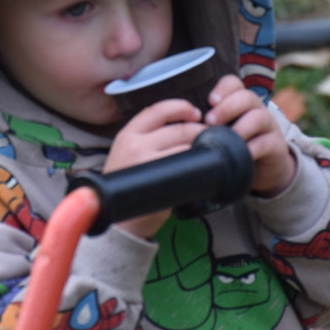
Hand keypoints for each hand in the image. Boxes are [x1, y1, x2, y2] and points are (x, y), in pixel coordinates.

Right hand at [104, 99, 205, 238]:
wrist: (121, 221)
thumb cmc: (128, 187)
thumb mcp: (126, 153)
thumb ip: (146, 137)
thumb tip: (181, 122)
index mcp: (127, 134)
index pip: (158, 110)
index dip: (181, 107)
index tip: (194, 113)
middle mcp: (135, 144)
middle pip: (179, 128)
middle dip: (199, 130)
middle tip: (207, 136)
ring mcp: (148, 160)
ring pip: (186, 144)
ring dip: (201, 146)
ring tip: (205, 153)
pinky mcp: (162, 178)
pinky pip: (188, 163)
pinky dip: (199, 163)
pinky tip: (201, 167)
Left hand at [204, 74, 295, 196]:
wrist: (264, 167)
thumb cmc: (234, 145)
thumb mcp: (220, 131)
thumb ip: (205, 124)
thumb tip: (179, 126)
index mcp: (239, 100)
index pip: (233, 83)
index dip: (222, 89)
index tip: (209, 101)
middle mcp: (255, 108)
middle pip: (246, 96)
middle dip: (227, 107)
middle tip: (210, 121)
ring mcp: (268, 125)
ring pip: (259, 116)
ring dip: (240, 126)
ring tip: (226, 138)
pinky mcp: (276, 145)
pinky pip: (266, 142)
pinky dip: (253, 148)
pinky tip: (241, 154)